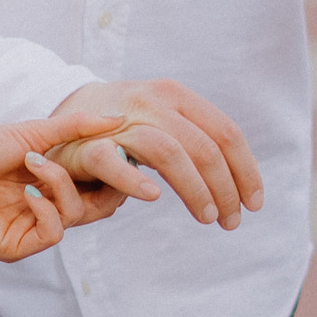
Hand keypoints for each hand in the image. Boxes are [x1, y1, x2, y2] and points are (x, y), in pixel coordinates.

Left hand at [0, 121, 127, 263]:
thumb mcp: (37, 132)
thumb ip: (78, 128)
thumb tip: (120, 118)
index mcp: (56, 184)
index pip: (101, 187)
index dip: (116, 172)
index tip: (120, 149)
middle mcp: (49, 208)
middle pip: (100, 208)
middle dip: (106, 182)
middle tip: (103, 157)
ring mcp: (32, 228)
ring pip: (76, 217)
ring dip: (61, 185)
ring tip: (34, 161)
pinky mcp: (15, 246)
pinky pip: (52, 234)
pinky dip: (46, 209)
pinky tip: (28, 190)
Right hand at [38, 78, 264, 231]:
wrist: (62, 114)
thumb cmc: (123, 128)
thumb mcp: (164, 121)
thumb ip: (194, 140)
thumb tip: (237, 181)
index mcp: (176, 96)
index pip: (226, 132)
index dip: (246, 170)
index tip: (254, 202)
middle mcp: (152, 102)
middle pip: (204, 146)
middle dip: (226, 188)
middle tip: (231, 220)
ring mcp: (120, 120)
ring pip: (170, 152)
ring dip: (195, 189)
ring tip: (207, 217)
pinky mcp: (88, 145)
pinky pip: (113, 161)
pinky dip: (134, 180)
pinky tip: (154, 197)